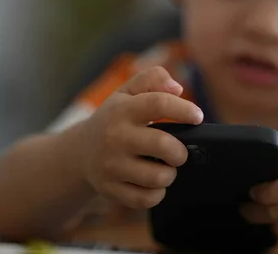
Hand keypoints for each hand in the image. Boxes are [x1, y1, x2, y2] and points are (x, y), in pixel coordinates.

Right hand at [78, 66, 203, 208]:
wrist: (79, 152)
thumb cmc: (114, 119)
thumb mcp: (127, 92)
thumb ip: (153, 79)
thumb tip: (177, 89)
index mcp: (123, 110)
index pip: (159, 104)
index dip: (184, 110)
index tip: (198, 117)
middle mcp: (115, 137)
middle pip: (162, 145)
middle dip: (181, 151)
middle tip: (180, 151)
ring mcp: (111, 166)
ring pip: (158, 177)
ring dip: (170, 173)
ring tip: (166, 167)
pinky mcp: (110, 189)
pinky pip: (146, 199)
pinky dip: (157, 193)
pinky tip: (153, 182)